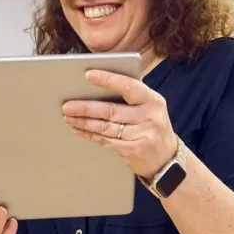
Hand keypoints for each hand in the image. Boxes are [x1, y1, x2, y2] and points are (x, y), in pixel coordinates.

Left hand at [62, 70, 176, 180]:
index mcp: (152, 100)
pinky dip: (89, 135)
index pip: (128, 86)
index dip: (107, 80)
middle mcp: (149, 117)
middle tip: (66, 105)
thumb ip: (130, 96)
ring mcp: (142, 135)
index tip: (88, 75)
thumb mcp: (149, 107)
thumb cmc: (151, 125)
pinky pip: (106, 141)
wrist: (166, 158)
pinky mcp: (133, 150)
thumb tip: (95, 85)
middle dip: (85, 108)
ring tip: (68, 117)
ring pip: (105, 127)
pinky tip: (78, 130)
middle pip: (110, 110)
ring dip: (83, 122)